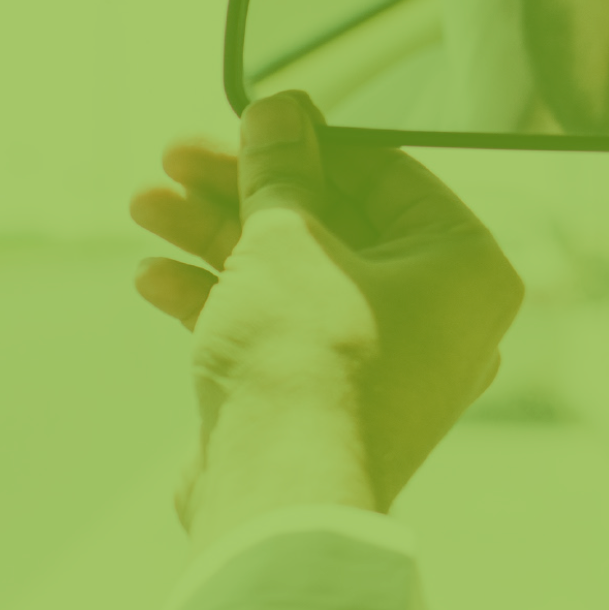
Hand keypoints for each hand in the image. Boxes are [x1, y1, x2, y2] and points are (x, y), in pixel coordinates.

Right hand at [129, 92, 521, 533]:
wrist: (277, 497)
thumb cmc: (306, 366)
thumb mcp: (284, 239)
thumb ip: (279, 168)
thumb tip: (278, 112)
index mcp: (464, 266)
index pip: (381, 172)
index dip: (298, 140)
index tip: (239, 122)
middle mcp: (437, 316)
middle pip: (327, 222)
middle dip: (238, 191)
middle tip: (173, 159)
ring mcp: (381, 363)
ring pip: (292, 274)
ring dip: (213, 237)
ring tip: (144, 207)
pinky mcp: (325, 399)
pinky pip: (278, 327)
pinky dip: (219, 299)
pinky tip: (155, 278)